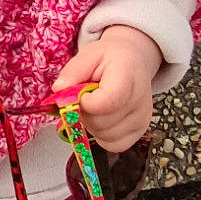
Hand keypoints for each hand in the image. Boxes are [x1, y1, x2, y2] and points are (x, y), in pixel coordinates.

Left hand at [50, 26, 160, 152]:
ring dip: (91, 126)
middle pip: (101, 123)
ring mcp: (142, 118)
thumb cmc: (110, 58)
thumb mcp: (89, 54)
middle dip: (84, 114)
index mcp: (127, 77)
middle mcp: (139, 100)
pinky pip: (114, 145)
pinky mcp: (140, 131)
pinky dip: (101, 136)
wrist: (133, 62)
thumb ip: (72, 72)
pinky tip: (101, 119)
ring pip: (105, 136)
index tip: (79, 94)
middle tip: (84, 98)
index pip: (105, 103)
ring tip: (94, 107)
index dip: (85, 104)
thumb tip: (59, 90)